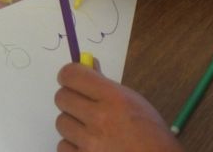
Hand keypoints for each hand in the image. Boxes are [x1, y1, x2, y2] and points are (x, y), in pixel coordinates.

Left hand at [54, 62, 179, 151]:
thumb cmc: (151, 134)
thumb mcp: (134, 103)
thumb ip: (107, 86)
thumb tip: (86, 67)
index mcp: (114, 98)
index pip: (71, 75)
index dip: (68, 75)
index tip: (71, 80)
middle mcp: (99, 118)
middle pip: (61, 97)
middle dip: (71, 100)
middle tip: (83, 106)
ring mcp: (90, 143)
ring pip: (61, 122)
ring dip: (73, 125)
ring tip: (90, 130)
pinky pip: (63, 146)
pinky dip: (73, 146)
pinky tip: (88, 146)